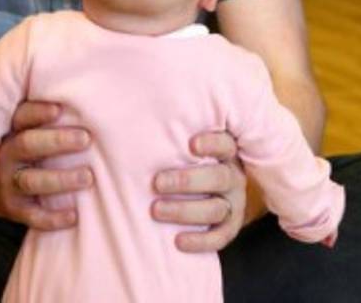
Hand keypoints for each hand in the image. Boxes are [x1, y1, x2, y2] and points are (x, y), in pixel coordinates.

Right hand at [0, 101, 92, 229]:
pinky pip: (33, 216)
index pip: (21, 117)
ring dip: (61, 179)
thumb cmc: (19, 146)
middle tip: (86, 138)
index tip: (60, 109)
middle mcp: (7, 155)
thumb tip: (88, 93)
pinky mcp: (14, 209)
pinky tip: (74, 215)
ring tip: (87, 176)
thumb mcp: (20, 127)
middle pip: (28, 145)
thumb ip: (42, 114)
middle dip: (57, 142)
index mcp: (10, 130)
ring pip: (32, 181)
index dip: (38, 112)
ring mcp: (8, 183)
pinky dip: (52, 218)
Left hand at [152, 130, 246, 251]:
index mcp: (225, 152)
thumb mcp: (181, 144)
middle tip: (157, 182)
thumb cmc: (182, 160)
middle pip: (219, 177)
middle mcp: (233, 176)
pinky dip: (200, 241)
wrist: (201, 192)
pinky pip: (220, 237)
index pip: (225, 144)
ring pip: (216, 208)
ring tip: (156, 210)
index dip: (211, 144)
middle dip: (187, 181)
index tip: (190, 143)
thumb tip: (127, 118)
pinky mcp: (230, 226)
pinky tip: (177, 241)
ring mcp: (233, 203)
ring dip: (185, 210)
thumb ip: (167, 135)